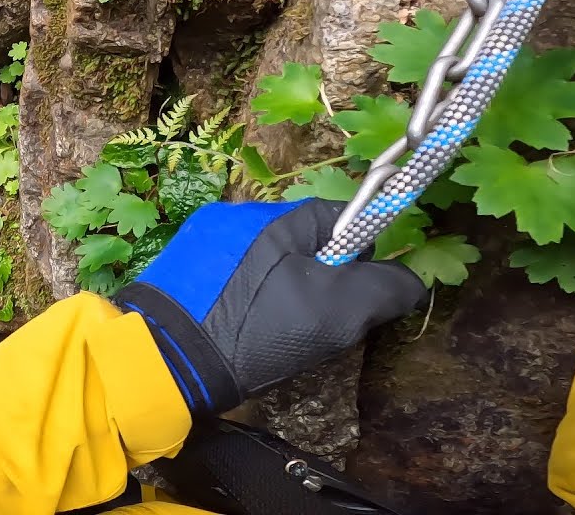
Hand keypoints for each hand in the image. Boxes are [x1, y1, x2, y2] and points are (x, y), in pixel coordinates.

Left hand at [113, 199, 424, 415]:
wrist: (163, 360)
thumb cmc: (255, 330)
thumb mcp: (336, 314)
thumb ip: (384, 289)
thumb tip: (410, 281)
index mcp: (278, 216)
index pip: (342, 217)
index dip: (360, 256)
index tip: (356, 296)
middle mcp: (237, 213)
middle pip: (304, 240)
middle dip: (318, 278)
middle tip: (313, 322)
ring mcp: (202, 237)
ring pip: (267, 260)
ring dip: (280, 289)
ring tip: (270, 331)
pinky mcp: (179, 264)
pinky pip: (231, 274)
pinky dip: (243, 298)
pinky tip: (237, 329)